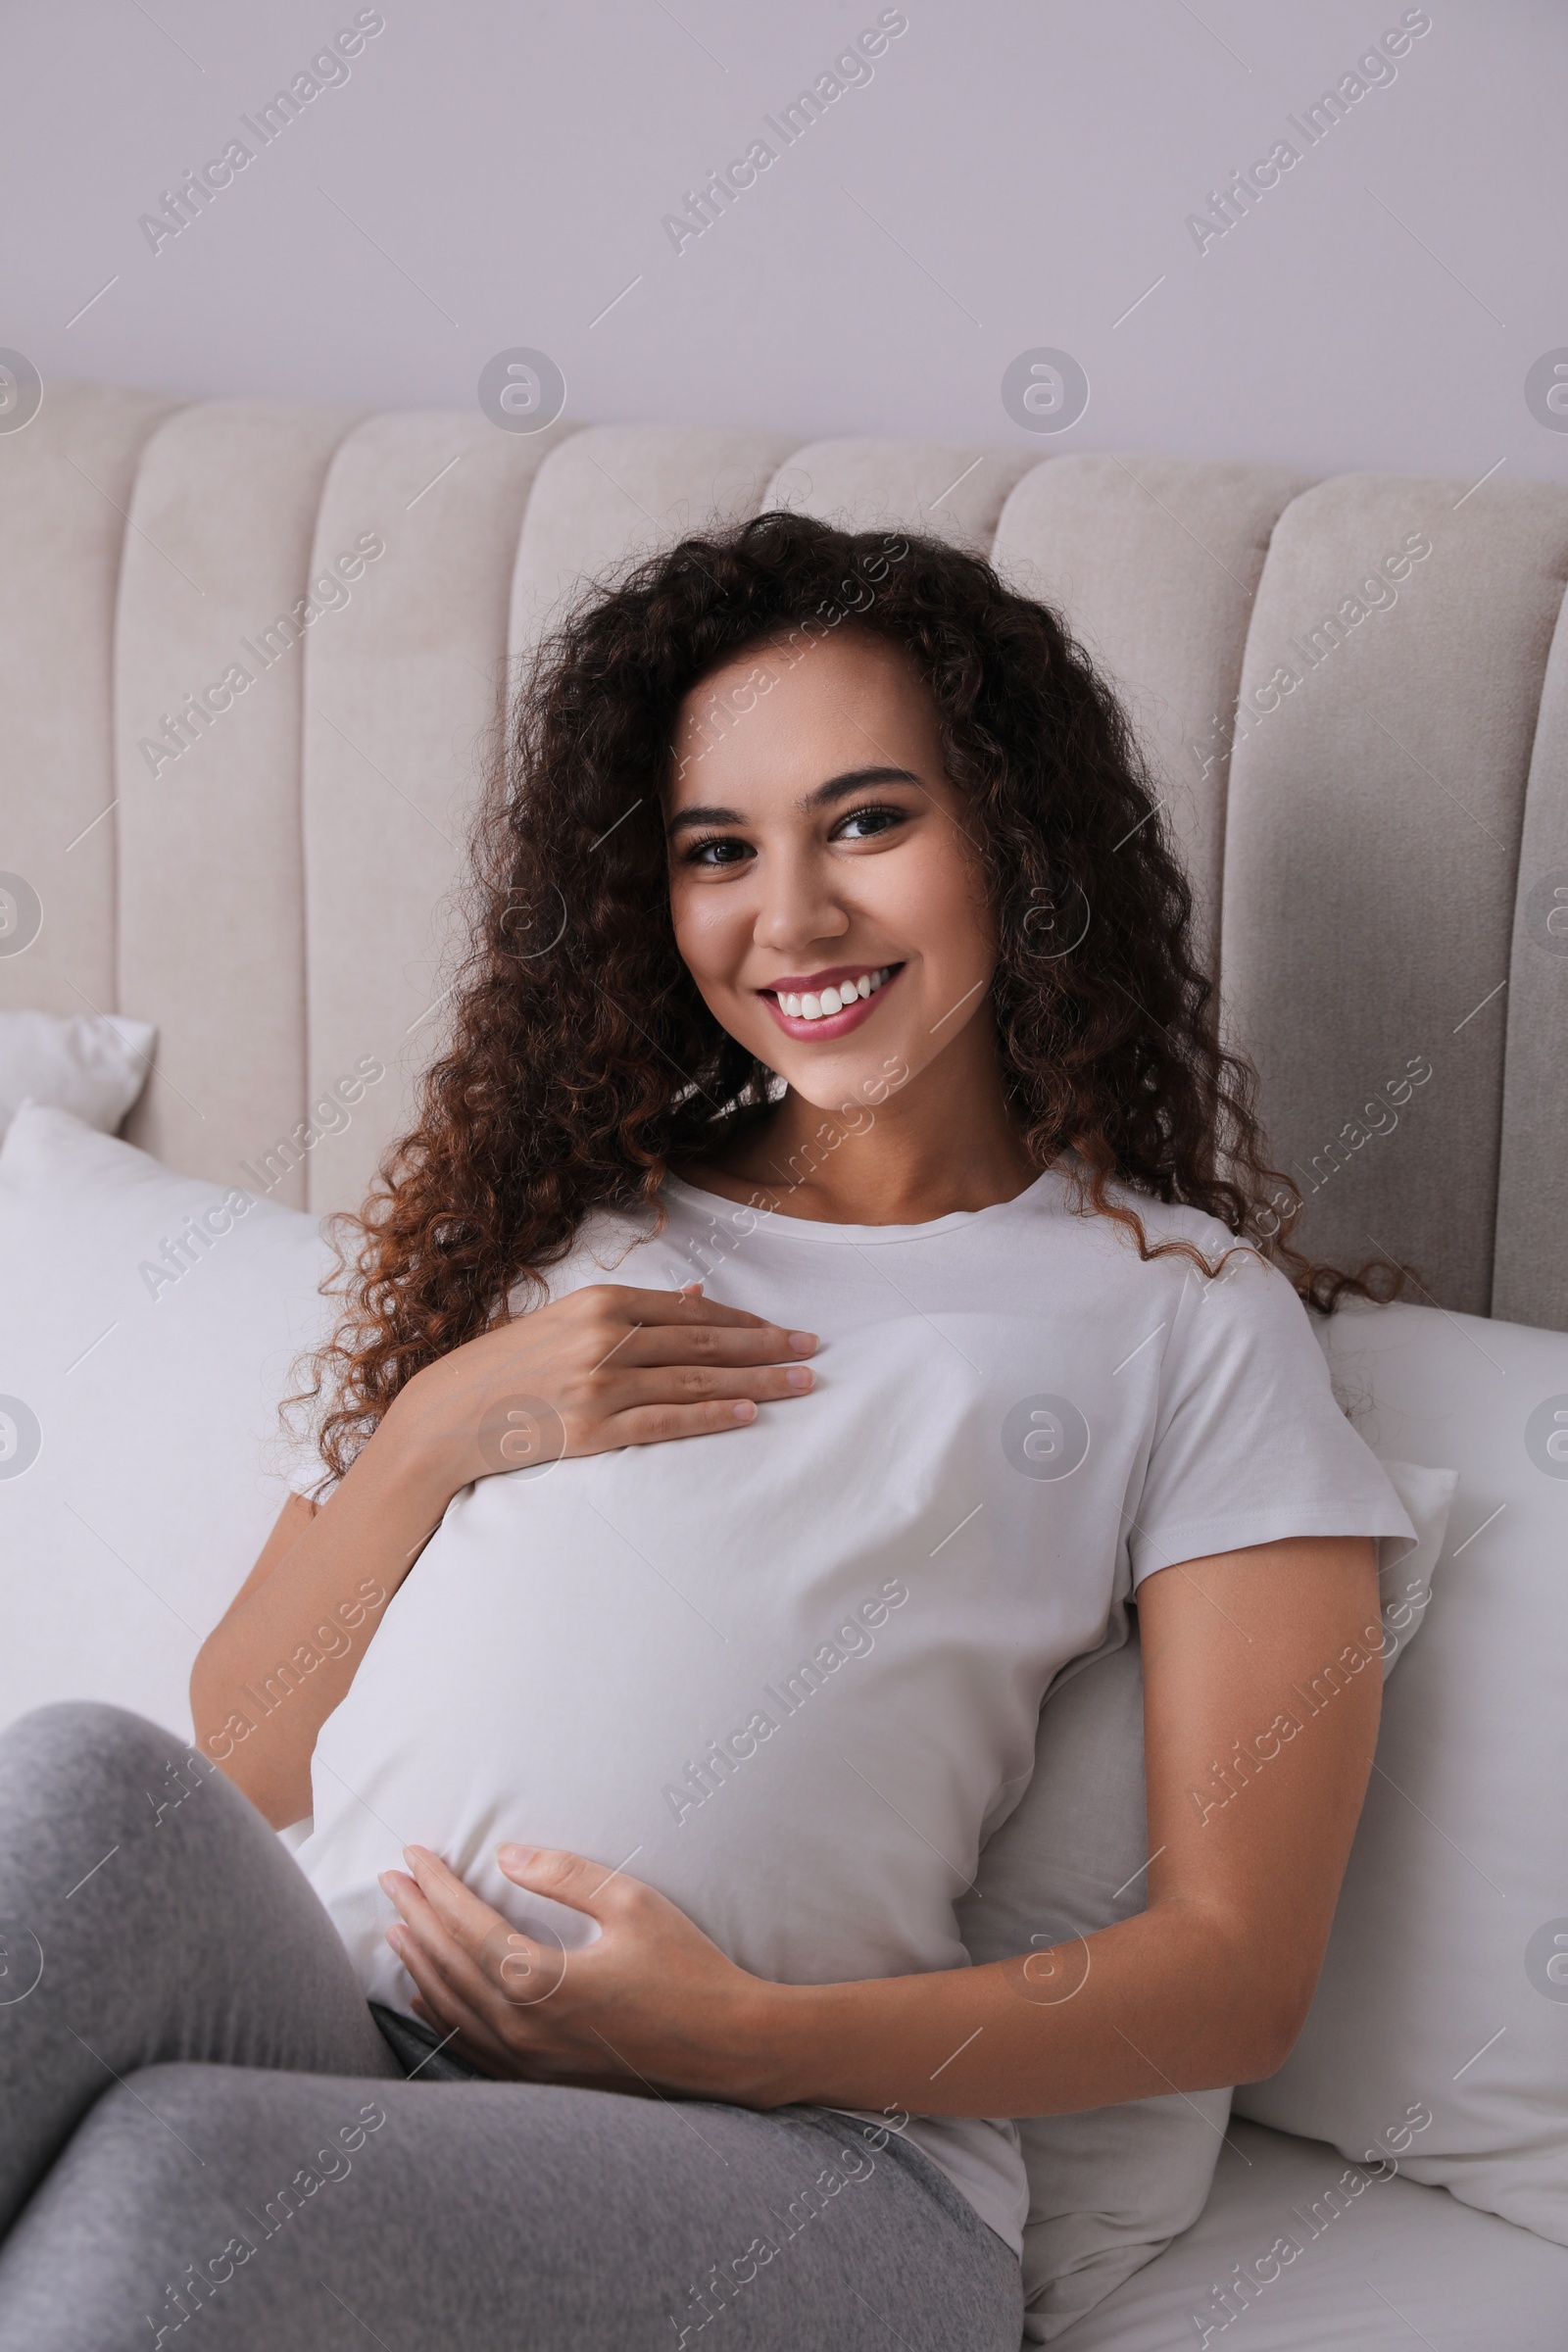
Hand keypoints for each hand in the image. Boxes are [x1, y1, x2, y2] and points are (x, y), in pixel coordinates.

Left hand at [378, 1842, 785, 2101]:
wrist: (727, 2048)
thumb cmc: (686, 1970)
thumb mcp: (632, 1904)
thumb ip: (564, 1875)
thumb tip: (506, 1853)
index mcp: (542, 1981)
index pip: (466, 1925)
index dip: (436, 1886)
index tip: (414, 1853)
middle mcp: (523, 2029)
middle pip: (448, 1965)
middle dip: (416, 1915)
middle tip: (390, 1878)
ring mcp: (527, 2064)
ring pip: (451, 2010)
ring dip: (419, 1964)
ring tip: (397, 1928)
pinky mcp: (540, 2082)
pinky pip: (471, 2048)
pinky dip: (440, 2017)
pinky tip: (424, 1997)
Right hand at [384, 1281, 817, 1508]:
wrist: (447, 1416)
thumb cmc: (507, 1365)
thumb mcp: (567, 1320)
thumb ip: (633, 1309)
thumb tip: (694, 1295)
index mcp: (600, 1302)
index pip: (691, 1311)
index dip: (743, 1321)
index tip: (782, 1328)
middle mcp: (605, 1338)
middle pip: (704, 1343)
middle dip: (766, 1346)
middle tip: (813, 1348)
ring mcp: (599, 1386)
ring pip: (696, 1381)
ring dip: (756, 1383)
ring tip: (799, 1383)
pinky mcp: (592, 1431)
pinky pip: (666, 1423)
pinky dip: (711, 1417)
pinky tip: (749, 1416)